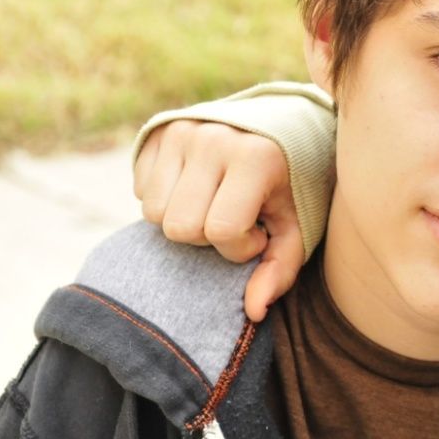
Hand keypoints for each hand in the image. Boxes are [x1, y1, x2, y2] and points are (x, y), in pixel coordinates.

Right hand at [133, 120, 303, 320]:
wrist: (281, 126)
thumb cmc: (292, 185)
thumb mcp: (297, 226)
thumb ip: (280, 269)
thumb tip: (254, 312)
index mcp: (255, 157)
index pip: (221, 230)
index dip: (240, 247)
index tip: (259, 233)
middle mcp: (214, 138)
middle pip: (179, 227)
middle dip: (206, 237)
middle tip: (233, 221)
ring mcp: (182, 131)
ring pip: (153, 212)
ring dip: (183, 220)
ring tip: (215, 205)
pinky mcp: (159, 132)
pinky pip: (141, 191)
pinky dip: (166, 199)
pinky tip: (196, 189)